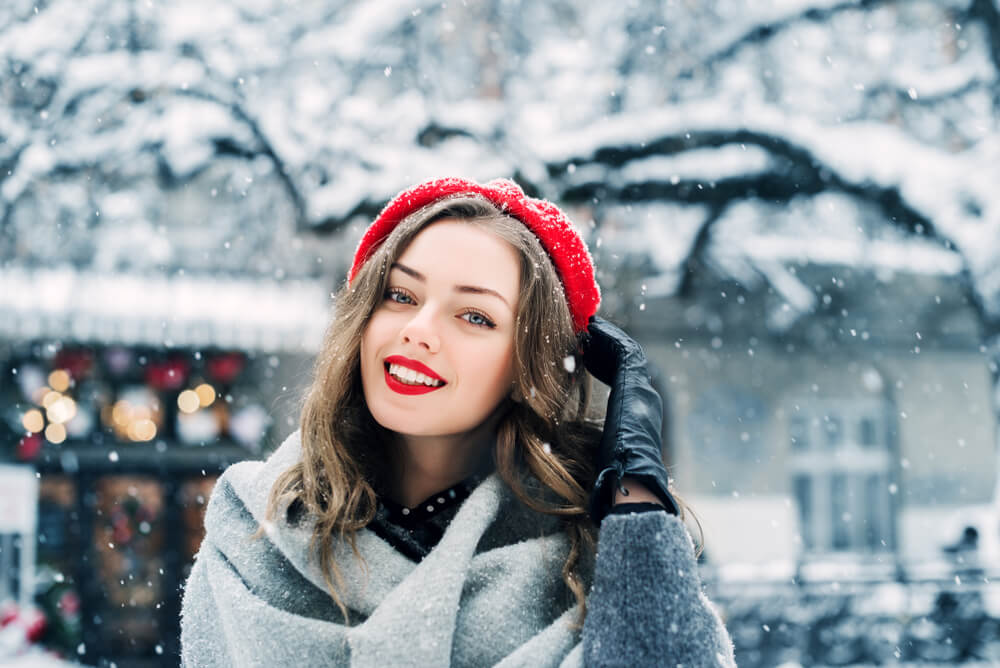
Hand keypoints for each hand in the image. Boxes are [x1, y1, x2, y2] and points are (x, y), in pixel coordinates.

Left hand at [583, 316, 678, 521]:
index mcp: (637, 412)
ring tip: (589, 326)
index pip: (622, 377)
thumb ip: (597, 436)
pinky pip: (626, 352)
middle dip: (606, 346)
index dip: (604, 362)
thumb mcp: (602, 447)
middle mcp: (645, 398)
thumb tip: (570, 443)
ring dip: (608, 337)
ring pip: (628, 353)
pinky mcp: (637, 384)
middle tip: (586, 332)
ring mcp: (644, 390)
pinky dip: (612, 338)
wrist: (630, 475)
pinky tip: (594, 330)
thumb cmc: (614, 469)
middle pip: (626, 362)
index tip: (585, 353)